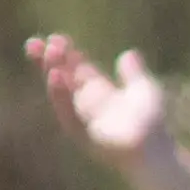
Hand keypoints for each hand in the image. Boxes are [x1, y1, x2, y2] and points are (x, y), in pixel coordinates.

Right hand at [26, 34, 170, 168]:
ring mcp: (83, 117)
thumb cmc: (153, 123)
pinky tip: (55, 75)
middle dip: (49, 61)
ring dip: (53, 71)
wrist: (155, 151)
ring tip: (49, 52)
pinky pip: (66, 112)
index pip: (77, 69)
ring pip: (61, 92)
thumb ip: (134, 73)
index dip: (66, 55)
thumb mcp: (145, 90)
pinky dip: (60, 95)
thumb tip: (129, 53)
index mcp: (100, 91)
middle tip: (34, 43)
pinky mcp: (81, 133)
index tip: (57, 39)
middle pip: (63, 78)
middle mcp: (87, 103)